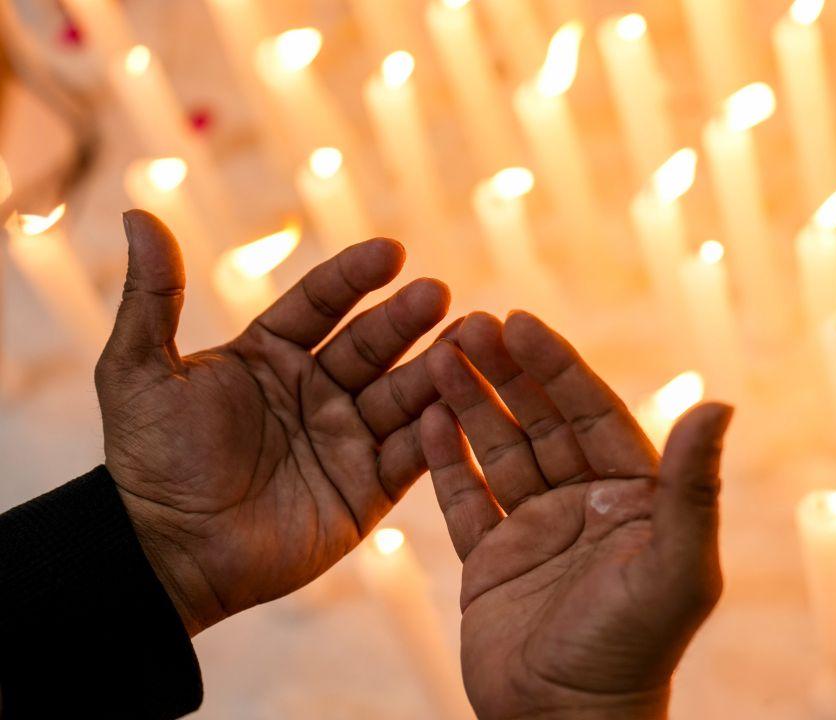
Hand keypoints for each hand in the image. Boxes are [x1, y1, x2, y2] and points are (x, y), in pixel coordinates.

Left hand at [97, 210, 450, 635]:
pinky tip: (461, 402)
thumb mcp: (139, 370)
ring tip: (473, 337)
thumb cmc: (151, 460)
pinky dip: (436, 429)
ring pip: (402, 392)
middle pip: (372, 343)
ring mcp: (347, 437)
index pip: (321, 303)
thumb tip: (137, 211)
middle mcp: (317, 390)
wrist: (169, 553)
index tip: (390, 252)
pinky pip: (411, 452)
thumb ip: (154, 295)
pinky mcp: (370, 487)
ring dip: (438, 366)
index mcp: (270, 355)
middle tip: (439, 294)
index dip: (354, 277)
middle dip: (407, 318)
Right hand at [421, 311, 732, 719]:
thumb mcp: (674, 566)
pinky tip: (423, 419)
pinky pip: (464, 500)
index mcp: (633, 496)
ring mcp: (536, 530)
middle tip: (467, 324)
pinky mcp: (491, 561)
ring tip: (436, 357)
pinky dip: (443, 461)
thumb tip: (722, 403)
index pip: (591, 413)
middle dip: (505, 373)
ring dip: (470, 404)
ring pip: (498, 451)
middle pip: (541, 422)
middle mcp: (585, 504)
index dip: (557, 366)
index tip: (521, 321)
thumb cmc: (633, 650)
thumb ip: (692, 487)